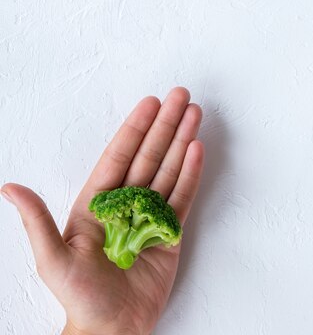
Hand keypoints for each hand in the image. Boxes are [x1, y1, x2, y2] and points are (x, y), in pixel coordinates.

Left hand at [1, 87, 203, 334]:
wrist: (113, 326)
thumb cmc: (79, 296)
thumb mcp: (52, 259)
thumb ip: (37, 221)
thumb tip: (10, 187)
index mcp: (97, 204)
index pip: (119, 157)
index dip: (135, 129)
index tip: (150, 103)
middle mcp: (126, 203)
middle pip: (149, 156)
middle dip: (165, 125)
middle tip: (182, 97)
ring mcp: (151, 216)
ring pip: (169, 170)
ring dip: (182, 142)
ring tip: (194, 115)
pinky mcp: (171, 232)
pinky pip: (182, 197)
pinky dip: (191, 174)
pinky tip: (196, 150)